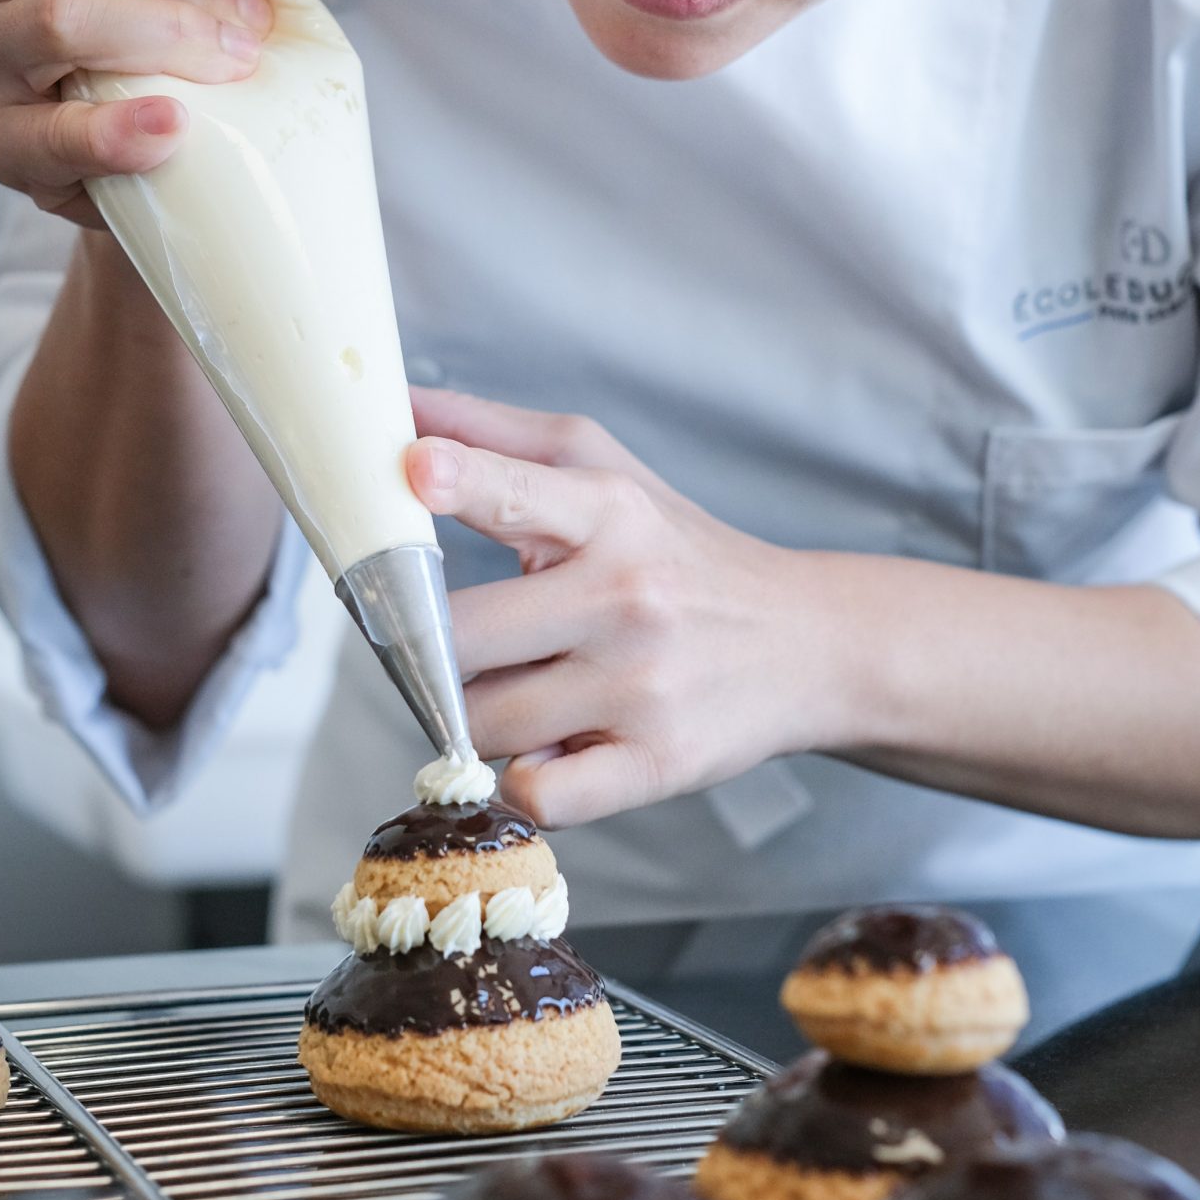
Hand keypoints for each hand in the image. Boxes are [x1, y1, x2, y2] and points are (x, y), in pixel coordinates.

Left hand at [407, 391, 827, 826]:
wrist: (806, 644)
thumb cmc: (680, 554)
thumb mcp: (606, 471)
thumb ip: (492, 435)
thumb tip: (394, 406)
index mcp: (610, 512)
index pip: (517, 493)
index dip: (458, 481)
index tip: (416, 470)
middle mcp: (626, 596)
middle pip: (461, 638)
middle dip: (431, 648)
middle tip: (450, 643)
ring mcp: (641, 686)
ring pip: (483, 722)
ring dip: (475, 716)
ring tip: (516, 690)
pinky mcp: (656, 762)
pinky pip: (539, 794)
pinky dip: (523, 782)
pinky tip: (546, 751)